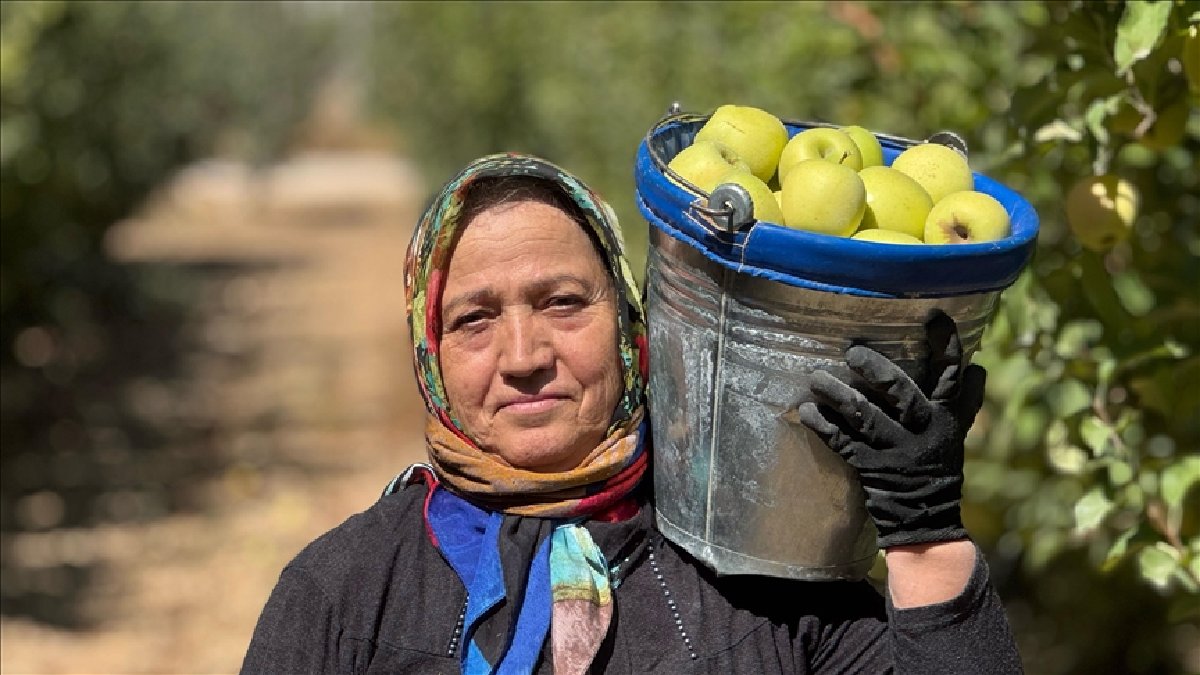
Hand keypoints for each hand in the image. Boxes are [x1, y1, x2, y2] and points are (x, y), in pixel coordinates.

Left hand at [796, 311, 986, 548]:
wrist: (927, 521)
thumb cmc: (938, 466)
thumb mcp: (955, 433)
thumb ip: (963, 400)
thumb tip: (976, 365)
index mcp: (946, 418)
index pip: (951, 375)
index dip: (946, 344)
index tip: (933, 316)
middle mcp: (923, 431)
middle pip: (902, 392)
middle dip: (876, 370)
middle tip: (853, 351)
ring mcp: (895, 450)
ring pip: (864, 415)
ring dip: (838, 394)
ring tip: (816, 378)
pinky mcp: (870, 468)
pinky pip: (841, 442)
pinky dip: (822, 425)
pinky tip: (806, 411)